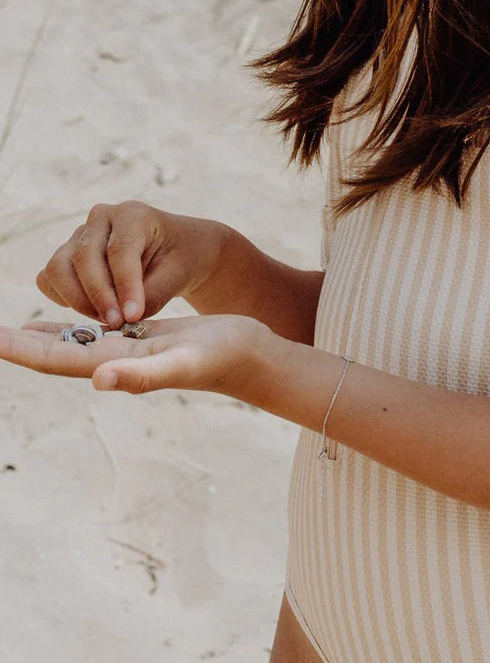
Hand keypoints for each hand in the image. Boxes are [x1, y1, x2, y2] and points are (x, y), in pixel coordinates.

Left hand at [0, 314, 288, 404]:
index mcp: (117, 365)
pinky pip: (97, 332)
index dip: (19, 349)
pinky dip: (72, 326)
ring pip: (72, 343)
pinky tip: (62, 320)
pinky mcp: (143, 339)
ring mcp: (129, 351)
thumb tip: (97, 379)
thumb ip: (142, 374)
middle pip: (54, 353)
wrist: (254, 357)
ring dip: (38, 337)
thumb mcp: (184, 361)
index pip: (55, 358)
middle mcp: (115, 361)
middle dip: (18, 344)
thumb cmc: (225, 359)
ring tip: (9, 328)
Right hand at [35, 201, 228, 329]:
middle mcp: (101, 218)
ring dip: (78, 300)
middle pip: (84, 258)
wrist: (175, 251)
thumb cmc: (180, 260)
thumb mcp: (178, 275)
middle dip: (99, 297)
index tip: (132, 316)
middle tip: (118, 324)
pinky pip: (49, 278)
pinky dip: (63, 297)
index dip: (124, 286)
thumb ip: (153, 294)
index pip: (120, 250)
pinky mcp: (66, 254)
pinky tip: (92, 310)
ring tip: (107, 319)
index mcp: (133, 215)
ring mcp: (79, 234)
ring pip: (58, 268)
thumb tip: (123, 318)